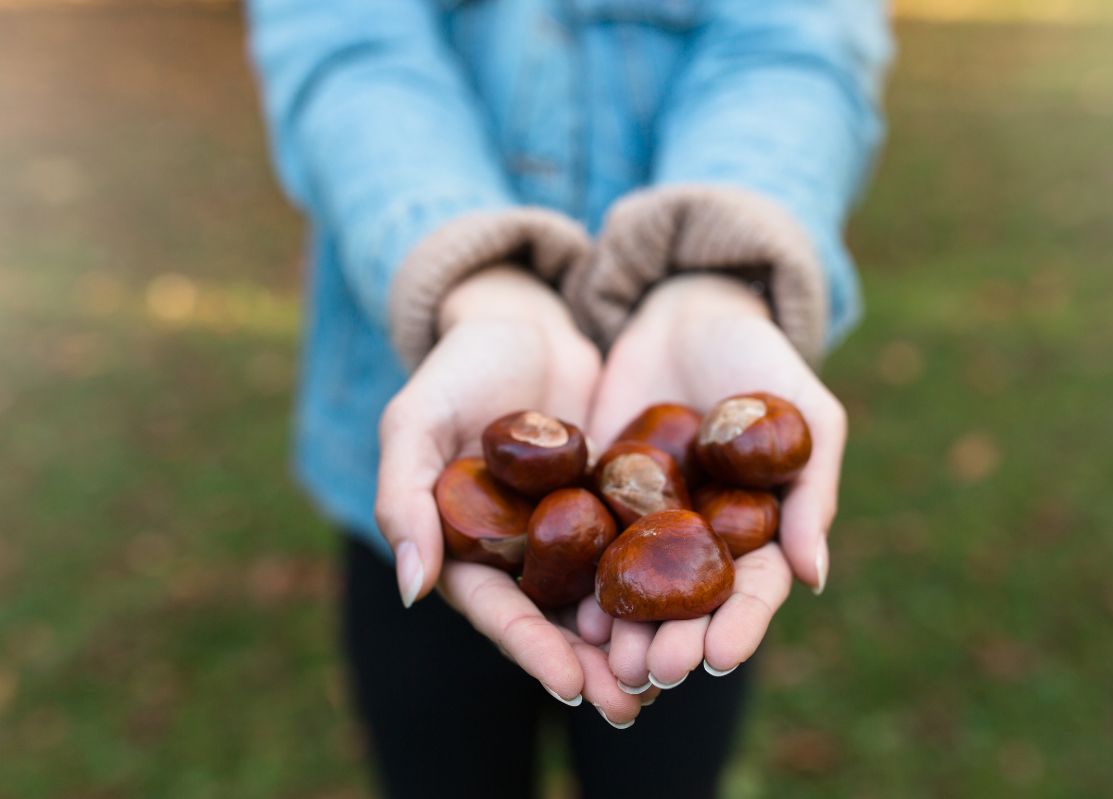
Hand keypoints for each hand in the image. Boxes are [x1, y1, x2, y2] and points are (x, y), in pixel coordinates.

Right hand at [375, 267, 654, 722]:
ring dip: (631, 638)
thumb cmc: (457, 366)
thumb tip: (413, 589)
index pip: (498, 610)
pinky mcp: (610, 502)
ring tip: (672, 674)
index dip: (531, 649)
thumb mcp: (415, 420)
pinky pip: (636, 548)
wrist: (524, 319)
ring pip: (601, 596)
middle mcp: (519, 551)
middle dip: (592, 665)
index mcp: (467, 546)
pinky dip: (660, 581)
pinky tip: (697, 608)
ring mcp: (567, 529)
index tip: (571, 685)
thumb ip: (405, 498)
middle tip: (633, 705)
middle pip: (554, 620)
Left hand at [583, 274, 847, 691]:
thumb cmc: (760, 356)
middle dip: (675, 642)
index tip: (721, 658)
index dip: (739, 626)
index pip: (751, 590)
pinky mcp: (596, 495)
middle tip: (655, 671)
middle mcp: (699, 536)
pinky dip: (580, 580)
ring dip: (624, 629)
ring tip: (608, 659)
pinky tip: (568, 608)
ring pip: (636, 588)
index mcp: (755, 528)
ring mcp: (645, 520)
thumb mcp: (805, 412)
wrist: (685, 309)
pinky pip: (587, 544)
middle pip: (689, 605)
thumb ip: (812, 489)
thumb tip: (813, 578)